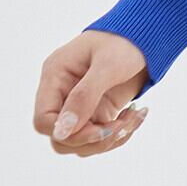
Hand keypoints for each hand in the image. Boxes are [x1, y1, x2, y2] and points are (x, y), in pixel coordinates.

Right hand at [33, 31, 151, 156]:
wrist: (143, 40)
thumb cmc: (122, 44)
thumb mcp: (105, 67)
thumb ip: (83, 97)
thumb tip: (62, 131)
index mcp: (55, 78)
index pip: (43, 121)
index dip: (67, 133)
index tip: (99, 130)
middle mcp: (62, 95)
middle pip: (61, 139)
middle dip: (92, 141)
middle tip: (120, 126)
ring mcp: (81, 107)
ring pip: (82, 145)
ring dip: (111, 140)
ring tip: (133, 118)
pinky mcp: (99, 114)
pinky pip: (103, 139)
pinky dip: (122, 134)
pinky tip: (137, 114)